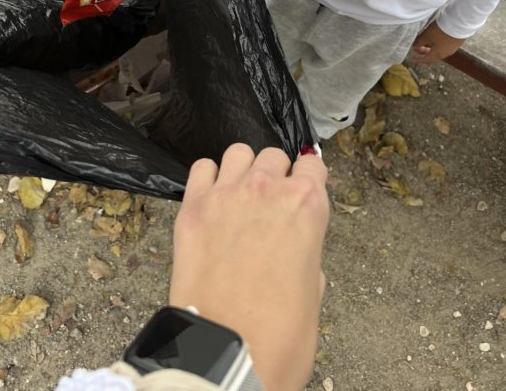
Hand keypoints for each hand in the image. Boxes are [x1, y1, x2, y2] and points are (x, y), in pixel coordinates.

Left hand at [169, 143, 328, 390]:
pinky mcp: (192, 206)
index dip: (310, 178)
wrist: (225, 353)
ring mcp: (226, 194)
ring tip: (241, 197)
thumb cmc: (278, 335)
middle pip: (274, 156)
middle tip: (271, 204)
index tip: (305, 188)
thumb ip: (307, 256)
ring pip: (238, 153)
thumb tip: (298, 252)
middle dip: (276, 175)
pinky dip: (209, 178)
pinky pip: (201, 168)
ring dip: (244, 169)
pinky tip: (212, 200)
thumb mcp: (313, 293)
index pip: (313, 164)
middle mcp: (267, 189)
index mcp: (307, 206)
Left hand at [410, 21, 465, 63]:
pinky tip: (435, 37)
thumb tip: (414, 46)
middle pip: (433, 55)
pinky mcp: (457, 42)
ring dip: (431, 47)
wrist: (459, 24)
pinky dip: (437, 44)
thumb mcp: (426, 36)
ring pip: (439, 50)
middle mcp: (446, 53)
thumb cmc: (441, 31)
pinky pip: (445, 46)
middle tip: (417, 47)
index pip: (426, 60)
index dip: (419, 59)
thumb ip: (419, 42)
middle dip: (424, 52)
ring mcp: (452, 48)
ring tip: (425, 41)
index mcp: (438, 54)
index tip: (413, 58)